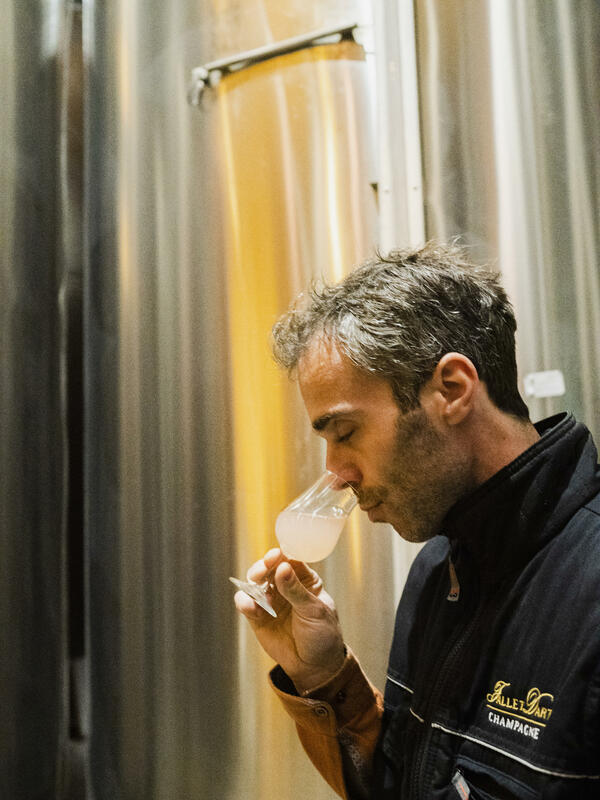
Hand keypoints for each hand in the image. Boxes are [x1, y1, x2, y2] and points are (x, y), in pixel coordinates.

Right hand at [233, 548, 344, 692]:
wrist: (315, 666)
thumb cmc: (322, 635)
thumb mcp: (314, 611)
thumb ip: (296, 590)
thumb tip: (282, 568)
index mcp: (304, 579)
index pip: (289, 560)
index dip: (281, 556)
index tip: (275, 556)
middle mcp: (284, 585)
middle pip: (268, 568)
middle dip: (263, 566)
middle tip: (262, 571)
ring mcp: (270, 600)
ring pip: (254, 582)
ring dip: (252, 582)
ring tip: (257, 589)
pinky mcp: (257, 617)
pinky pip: (246, 604)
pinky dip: (245, 603)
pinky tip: (250, 606)